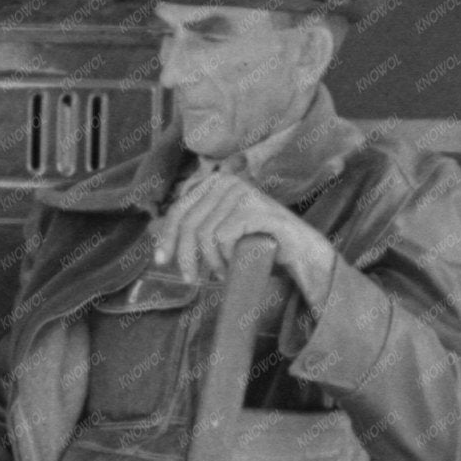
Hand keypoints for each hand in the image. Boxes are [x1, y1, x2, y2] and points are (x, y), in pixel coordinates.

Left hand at [153, 170, 312, 286]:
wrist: (301, 251)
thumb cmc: (260, 243)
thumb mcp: (222, 229)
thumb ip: (198, 224)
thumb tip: (159, 235)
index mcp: (216, 182)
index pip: (179, 209)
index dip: (166, 236)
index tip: (161, 261)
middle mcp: (227, 181)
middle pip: (188, 223)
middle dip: (185, 255)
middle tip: (190, 279)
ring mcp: (242, 192)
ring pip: (205, 234)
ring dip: (211, 261)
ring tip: (224, 272)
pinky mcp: (254, 208)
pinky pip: (222, 237)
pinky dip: (225, 257)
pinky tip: (234, 265)